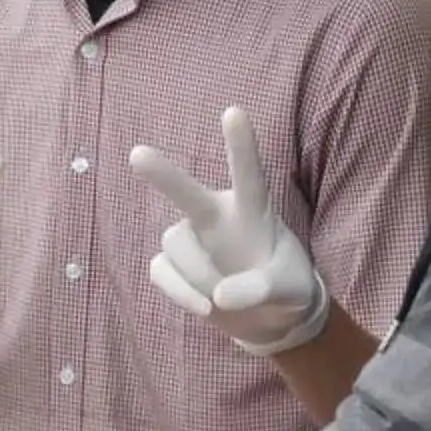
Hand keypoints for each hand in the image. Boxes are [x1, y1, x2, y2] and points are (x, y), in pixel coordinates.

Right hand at [132, 105, 328, 354]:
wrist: (269, 319)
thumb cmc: (287, 288)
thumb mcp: (292, 289)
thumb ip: (262, 288)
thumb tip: (219, 296)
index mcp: (252, 209)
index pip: (247, 174)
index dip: (240, 144)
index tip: (233, 112)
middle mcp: (215, 215)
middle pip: (186, 192)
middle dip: (163, 175)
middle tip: (137, 154)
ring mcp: (191, 238)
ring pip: (176, 246)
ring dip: (197, 276)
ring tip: (219, 300)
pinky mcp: (173, 266)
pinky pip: (163, 272)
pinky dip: (181, 293)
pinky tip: (203, 308)